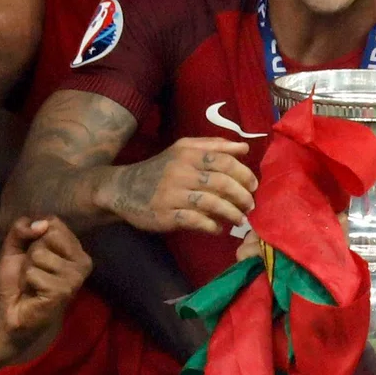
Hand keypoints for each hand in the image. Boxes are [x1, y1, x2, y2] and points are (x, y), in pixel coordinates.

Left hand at [0, 218, 89, 365]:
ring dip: (28, 269)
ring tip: (33, 283)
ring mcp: (75, 278)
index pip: (55, 224)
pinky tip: (34, 293)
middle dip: (32, 252)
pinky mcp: (64, 291)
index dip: (35, 236)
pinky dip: (27, 282)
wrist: (9, 314)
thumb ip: (22, 230)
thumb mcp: (14, 250)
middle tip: (33, 271)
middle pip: (49, 236)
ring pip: (40, 255)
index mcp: (75, 251)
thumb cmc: (15, 284)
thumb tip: (41, 223)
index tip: (33, 254)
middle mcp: (82, 262)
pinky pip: (35, 273)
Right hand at [97, 137, 257, 233]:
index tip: (254, 186)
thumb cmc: (161, 169)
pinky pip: (196, 221)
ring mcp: (172, 194)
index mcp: (187, 154)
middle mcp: (180, 171)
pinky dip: (212, 226)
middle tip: (250, 205)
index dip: (244, 174)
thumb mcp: (183, 150)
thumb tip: (244, 147)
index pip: (224, 161)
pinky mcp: (165, 214)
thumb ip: (214, 146)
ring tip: (240, 219)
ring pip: (212, 203)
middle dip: (242, 196)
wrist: (121, 188)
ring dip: (232, 213)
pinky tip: (218, 228)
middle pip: (221, 183)